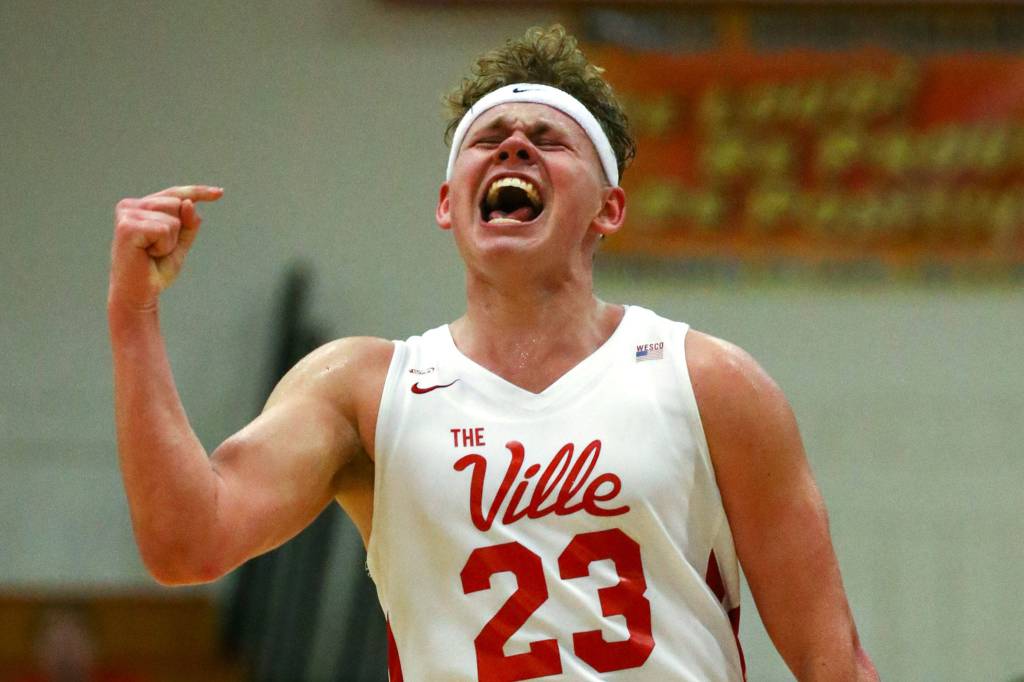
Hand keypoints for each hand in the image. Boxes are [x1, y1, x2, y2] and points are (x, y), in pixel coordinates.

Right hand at [109, 185, 222, 311]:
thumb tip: (188, 203)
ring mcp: (127, 214)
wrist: (138, 293)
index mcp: (140, 206)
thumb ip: (188, 224)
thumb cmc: (155, 269)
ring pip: (174, 218)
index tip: (220, 193)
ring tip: (152, 253)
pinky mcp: (127, 226)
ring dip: (170, 241)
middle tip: (158, 250)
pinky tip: (148, 254)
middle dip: (178, 231)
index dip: (198, 192)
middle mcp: (130, 206)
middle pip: (178, 203)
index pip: (175, 194)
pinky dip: (164, 246)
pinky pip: (165, 229)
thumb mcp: (180, 243)